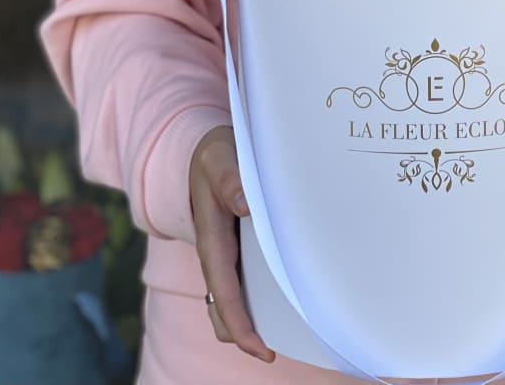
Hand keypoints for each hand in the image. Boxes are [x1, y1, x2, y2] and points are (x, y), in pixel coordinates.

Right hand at [189, 125, 274, 362]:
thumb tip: (246, 205)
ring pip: (235, 301)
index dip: (240, 327)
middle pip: (226, 311)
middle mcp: (218, 256)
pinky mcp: (238, 250)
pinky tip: (293, 291)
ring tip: (298, 324)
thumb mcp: (220, 160)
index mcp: (212, 241)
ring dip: (258, 318)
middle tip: (290, 343)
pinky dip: (263, 296)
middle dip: (250, 335)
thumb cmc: (215, 158)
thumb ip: (230, 180)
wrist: (206, 154)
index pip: (223, 294)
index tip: (261, 350)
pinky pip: (246, 283)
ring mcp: (227, 256)